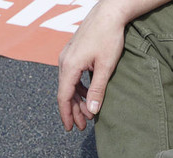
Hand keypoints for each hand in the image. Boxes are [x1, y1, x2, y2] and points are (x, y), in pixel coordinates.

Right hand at [56, 2, 127, 130]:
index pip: (64, 96)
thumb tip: (92, 111)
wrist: (108, 14)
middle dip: (73, 111)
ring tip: (87, 115)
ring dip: (77, 100)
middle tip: (82, 127)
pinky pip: (72, 76)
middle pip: (65, 92)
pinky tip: (88, 95)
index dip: (66, 114)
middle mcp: (64, 61)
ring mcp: (67, 56)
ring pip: (68, 85)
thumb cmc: (108, 38)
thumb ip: (98, 89)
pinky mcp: (73, 53)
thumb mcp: (106, 67)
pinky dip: (79, 88)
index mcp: (69, 66)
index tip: (70, 128)